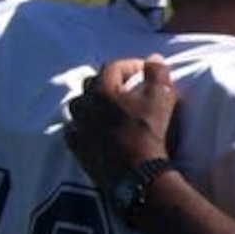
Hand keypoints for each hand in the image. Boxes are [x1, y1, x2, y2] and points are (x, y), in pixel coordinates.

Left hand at [65, 56, 175, 190]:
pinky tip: (92, 129)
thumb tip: (154, 58)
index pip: (113, 67)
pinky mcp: (78, 149)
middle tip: (127, 88)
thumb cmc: (148, 132)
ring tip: (108, 108)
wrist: (136, 175)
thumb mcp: (160, 98)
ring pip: (79, 107)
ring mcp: (79, 128)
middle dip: (109, 82)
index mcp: (102, 89)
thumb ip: (157, 73)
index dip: (130, 65)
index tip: (145, 71)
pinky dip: (82, 126)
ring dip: (92, 103)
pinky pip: (74, 131)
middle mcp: (85, 106)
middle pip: (91, 84)